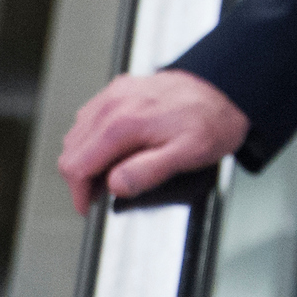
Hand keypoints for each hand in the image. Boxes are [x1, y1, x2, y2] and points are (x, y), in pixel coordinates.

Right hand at [58, 70, 249, 213]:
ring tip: (112, 172)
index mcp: (123, 124)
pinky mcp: (120, 89)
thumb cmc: (211, 121)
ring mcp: (115, 94)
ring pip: (77, 133)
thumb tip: (114, 185)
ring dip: (86, 157)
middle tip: (102, 193)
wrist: (226, 88)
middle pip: (71, 151)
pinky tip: (116, 147)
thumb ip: (147, 172)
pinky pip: (91, 116)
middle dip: (82, 178)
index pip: (76, 166)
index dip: (79, 194)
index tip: (89, 207)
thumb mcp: (187, 155)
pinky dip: (94, 136)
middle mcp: (113, 104)